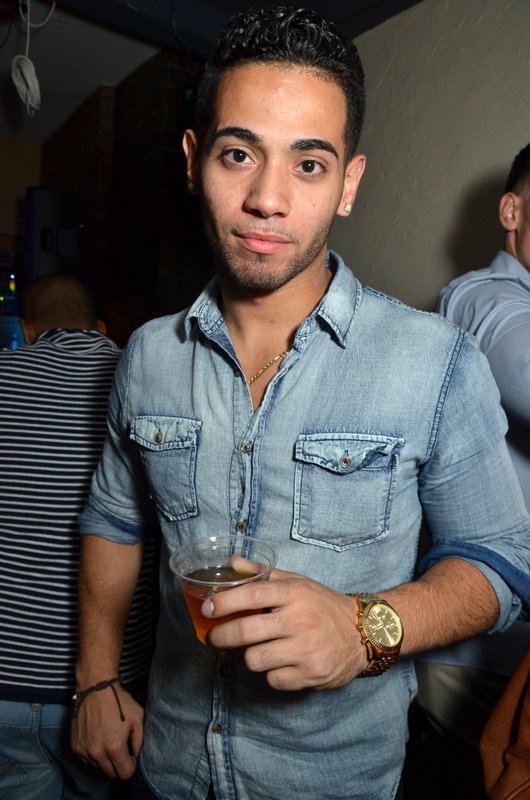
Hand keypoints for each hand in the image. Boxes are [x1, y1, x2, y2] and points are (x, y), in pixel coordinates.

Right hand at [71, 684, 143, 779]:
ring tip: (109, 741)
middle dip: (119, 765)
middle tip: (122, 750)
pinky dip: (94, 754)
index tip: (131, 756)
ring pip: (98, 767)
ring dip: (106, 760)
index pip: (124, 773)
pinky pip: (87, 760)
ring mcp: (84, 751)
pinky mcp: (75, 747)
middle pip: (111, 774)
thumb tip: (135, 757)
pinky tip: (99, 739)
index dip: (131, 766)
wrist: (96, 688)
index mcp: (114, 747)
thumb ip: (139, 742)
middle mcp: (97, 753)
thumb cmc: (119, 701)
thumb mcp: (138, 718)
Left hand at [202, 569, 367, 690]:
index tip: (208, 608)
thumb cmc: (324, 605)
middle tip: (214, 638)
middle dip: (221, 636)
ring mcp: (306, 649)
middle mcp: (300, 620)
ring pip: (255, 659)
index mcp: (296, 594)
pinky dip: (272, 674)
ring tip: (260, 649)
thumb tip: (231, 562)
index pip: (253, 595)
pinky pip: (273, 679)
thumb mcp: (298, 582)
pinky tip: (282, 663)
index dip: (225, 601)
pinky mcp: (311, 674)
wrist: (365, 633)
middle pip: (247, 631)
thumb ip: (264, 574)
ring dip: (251, 656)